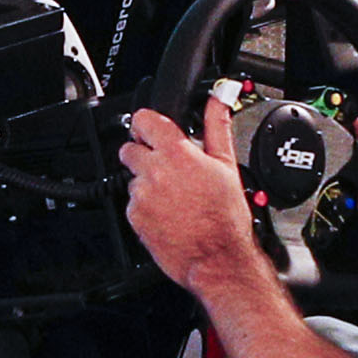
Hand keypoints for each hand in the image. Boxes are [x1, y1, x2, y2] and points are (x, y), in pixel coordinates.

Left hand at [115, 103, 261, 295]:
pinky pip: (132, 203)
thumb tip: (219, 99)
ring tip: (173, 196)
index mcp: (176, 152)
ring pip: (132, 178)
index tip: (153, 131)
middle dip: (144, 154)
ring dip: (147, 182)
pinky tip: (167, 212)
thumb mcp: (227, 165)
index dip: (148, 124)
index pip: (143, 120)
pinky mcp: (134, 217)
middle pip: (130, 148)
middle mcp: (153, 171)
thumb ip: (217, 125)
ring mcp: (140, 196)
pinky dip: (145, 206)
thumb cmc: (225, 217)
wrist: (217, 259)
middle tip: (166, 167)